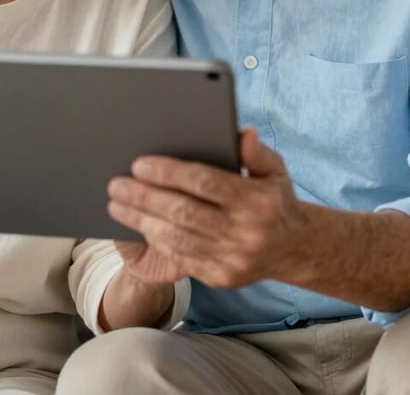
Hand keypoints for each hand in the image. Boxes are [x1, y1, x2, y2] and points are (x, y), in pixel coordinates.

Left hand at [107, 127, 306, 289]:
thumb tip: (243, 132)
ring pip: (177, 237)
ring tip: (117, 203)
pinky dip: (156, 240)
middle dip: (145, 196)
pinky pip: (181, 257)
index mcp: (257, 201)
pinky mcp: (221, 277)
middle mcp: (245, 232)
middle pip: (184, 212)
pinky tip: (137, 225)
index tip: (139, 164)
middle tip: (117, 183)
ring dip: (141, 220)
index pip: (205, 182)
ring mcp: (232, 258)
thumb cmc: (274, 199)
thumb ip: (256, 151)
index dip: (169, 173)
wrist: (292, 249)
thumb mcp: (274, 170)